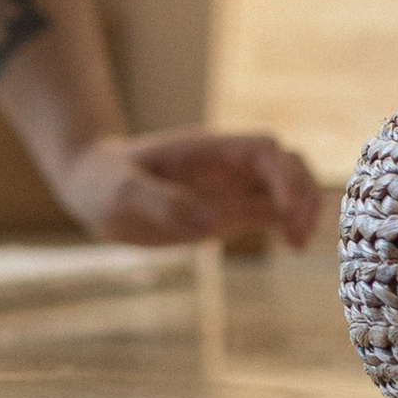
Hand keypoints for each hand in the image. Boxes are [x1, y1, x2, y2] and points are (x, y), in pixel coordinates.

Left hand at [54, 127, 320, 249]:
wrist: (93, 188)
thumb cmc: (102, 182)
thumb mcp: (121, 193)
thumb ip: (161, 203)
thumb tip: (211, 222)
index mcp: (207, 151)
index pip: (263, 150)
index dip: (283, 175)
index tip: (284, 209)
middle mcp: (226, 167)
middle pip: (288, 164)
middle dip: (303, 193)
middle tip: (296, 237)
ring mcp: (230, 189)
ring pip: (288, 188)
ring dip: (305, 210)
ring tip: (296, 246)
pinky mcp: (228, 213)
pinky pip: (273, 212)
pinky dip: (291, 224)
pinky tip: (291, 247)